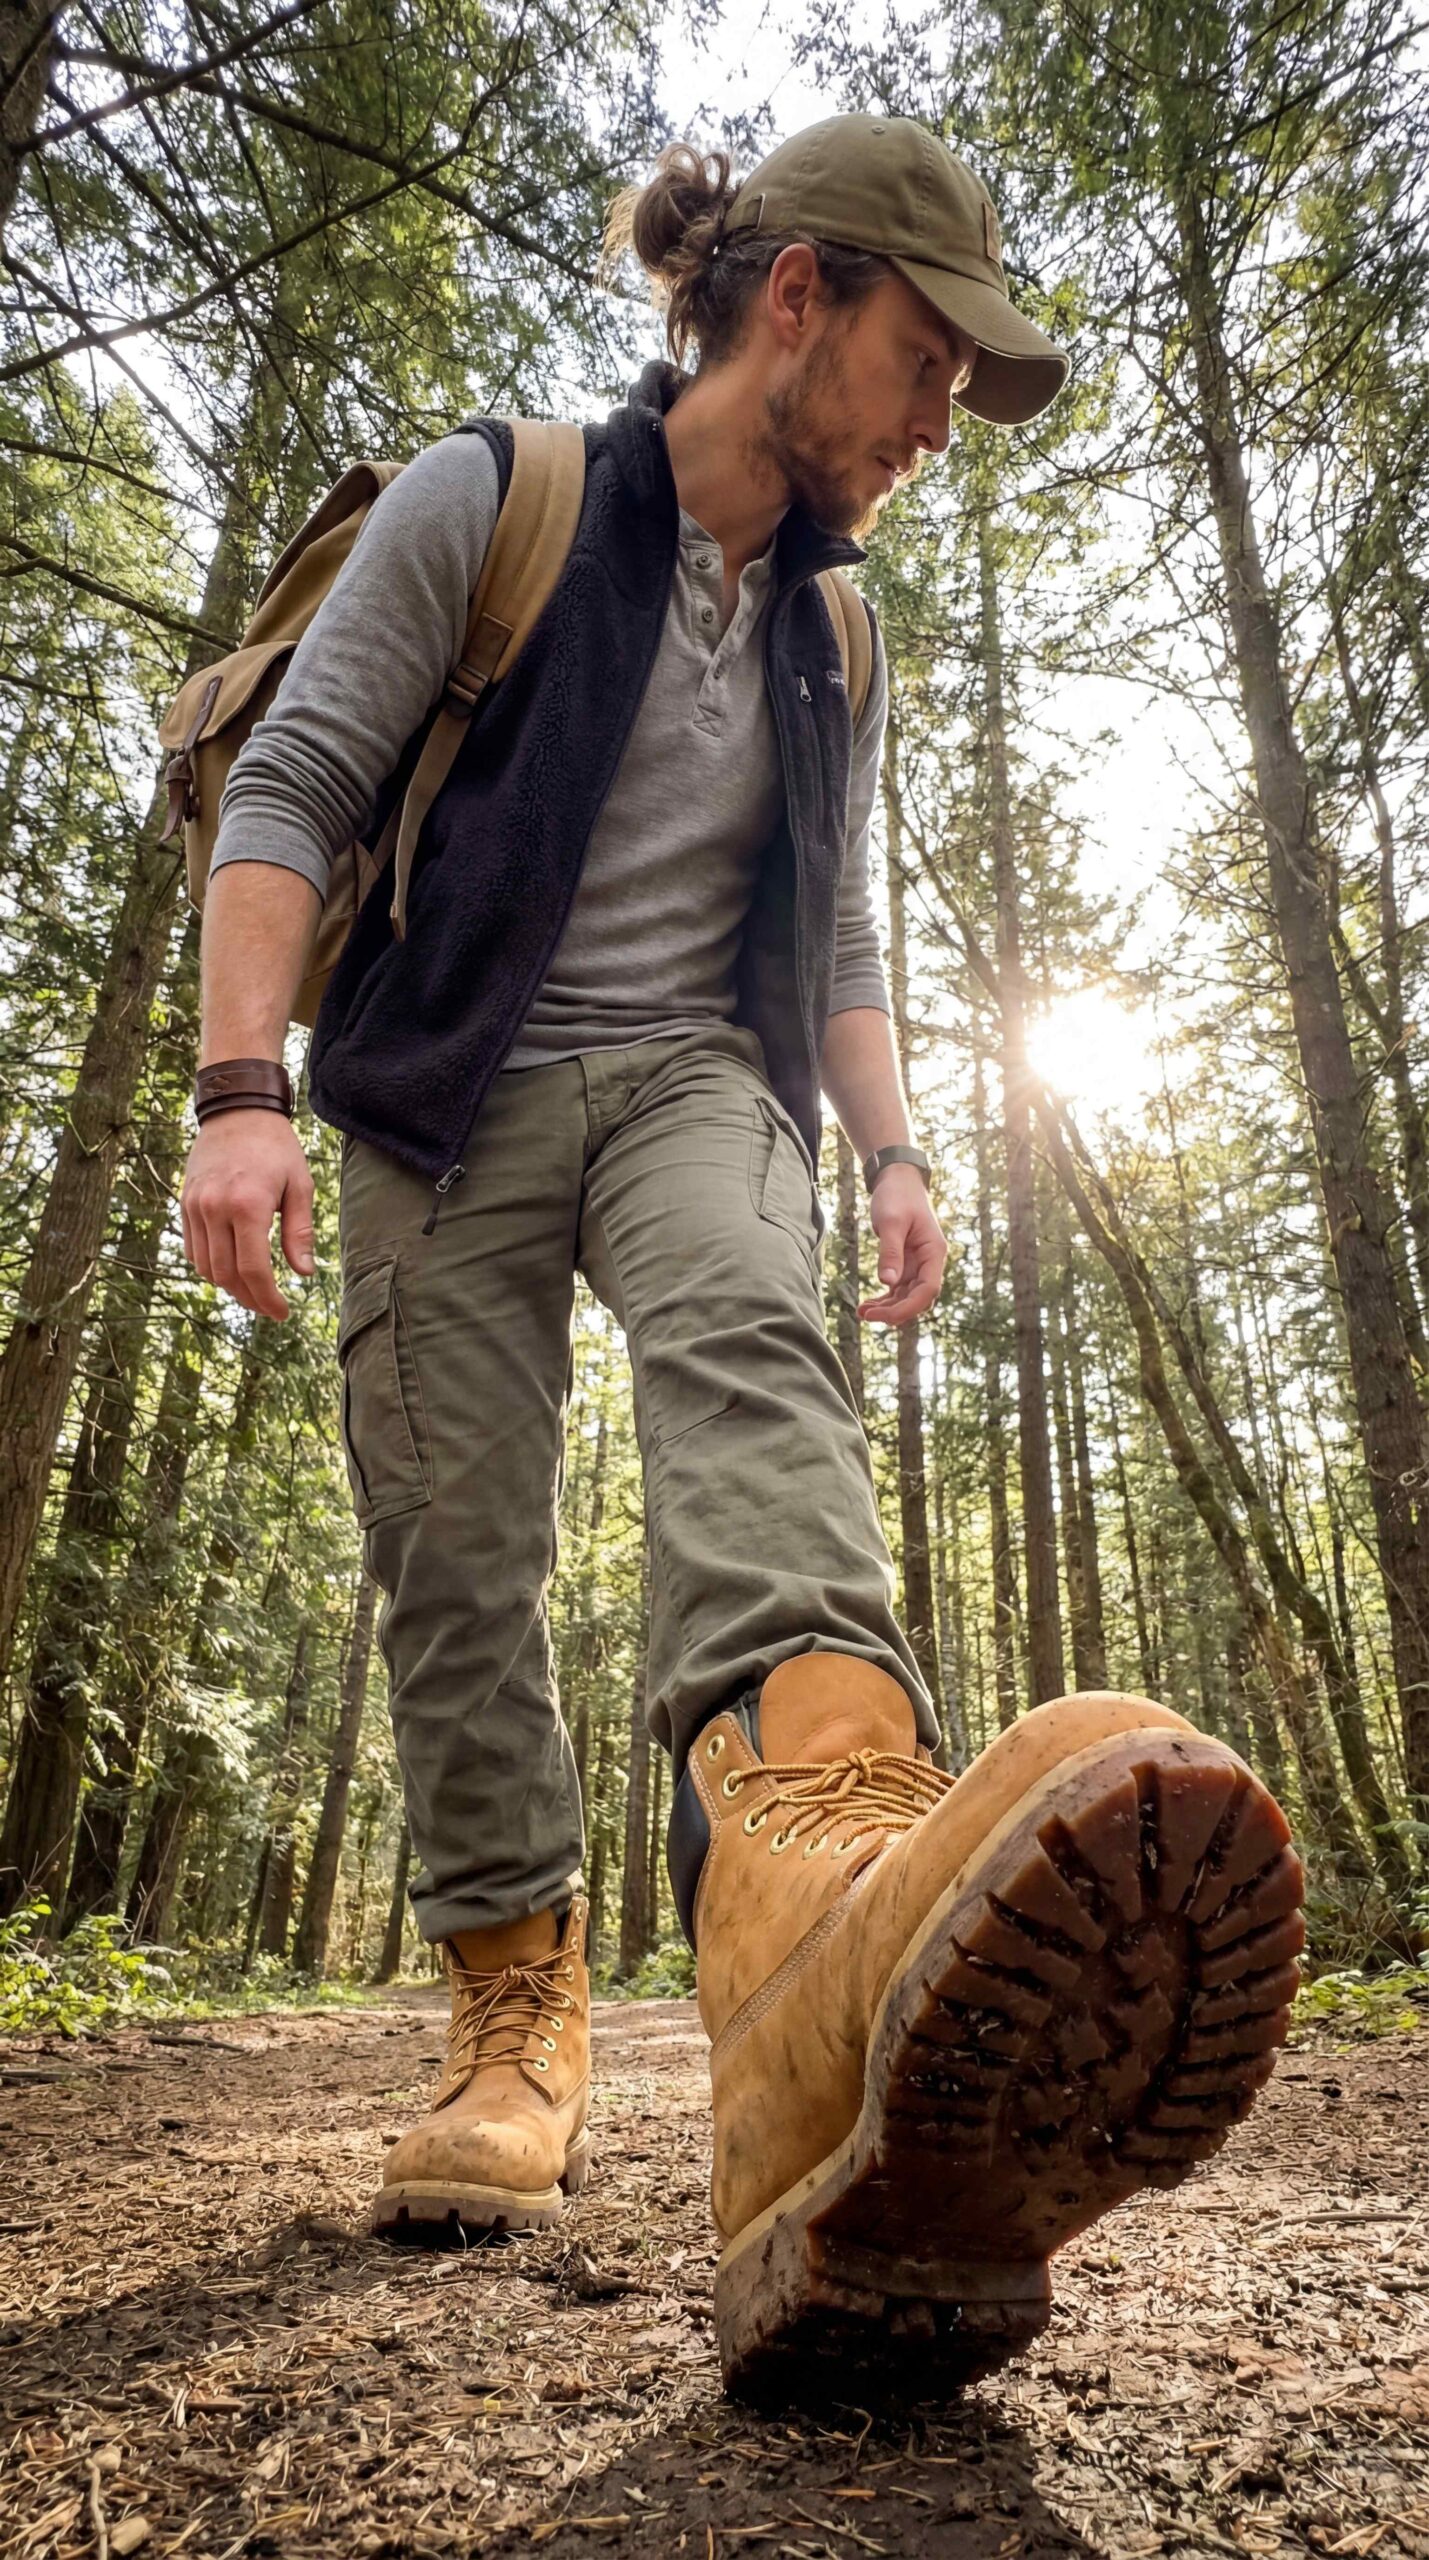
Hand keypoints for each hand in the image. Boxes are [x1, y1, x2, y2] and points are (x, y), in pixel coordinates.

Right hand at [181, 1109, 315, 1320]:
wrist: (238, 1110)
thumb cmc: (276, 1147)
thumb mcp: (300, 1185)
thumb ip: (300, 1232)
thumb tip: (304, 1273)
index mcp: (248, 1205)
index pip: (253, 1270)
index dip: (267, 1299)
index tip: (281, 1312)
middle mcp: (216, 1208)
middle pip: (227, 1275)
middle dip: (249, 1298)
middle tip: (268, 1306)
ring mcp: (195, 1206)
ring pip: (205, 1267)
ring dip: (228, 1285)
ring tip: (252, 1289)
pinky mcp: (185, 1203)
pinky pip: (193, 1249)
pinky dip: (210, 1266)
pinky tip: (231, 1267)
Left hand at [858, 1164, 946, 1325]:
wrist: (897, 1180)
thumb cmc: (898, 1196)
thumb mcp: (891, 1222)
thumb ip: (890, 1252)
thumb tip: (888, 1283)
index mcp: (934, 1252)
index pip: (928, 1289)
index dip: (908, 1307)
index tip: (884, 1316)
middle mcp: (929, 1262)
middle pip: (917, 1298)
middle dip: (894, 1311)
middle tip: (865, 1315)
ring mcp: (917, 1264)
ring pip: (906, 1296)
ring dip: (887, 1308)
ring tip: (861, 1312)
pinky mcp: (905, 1263)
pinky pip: (897, 1288)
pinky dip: (884, 1298)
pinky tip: (867, 1305)